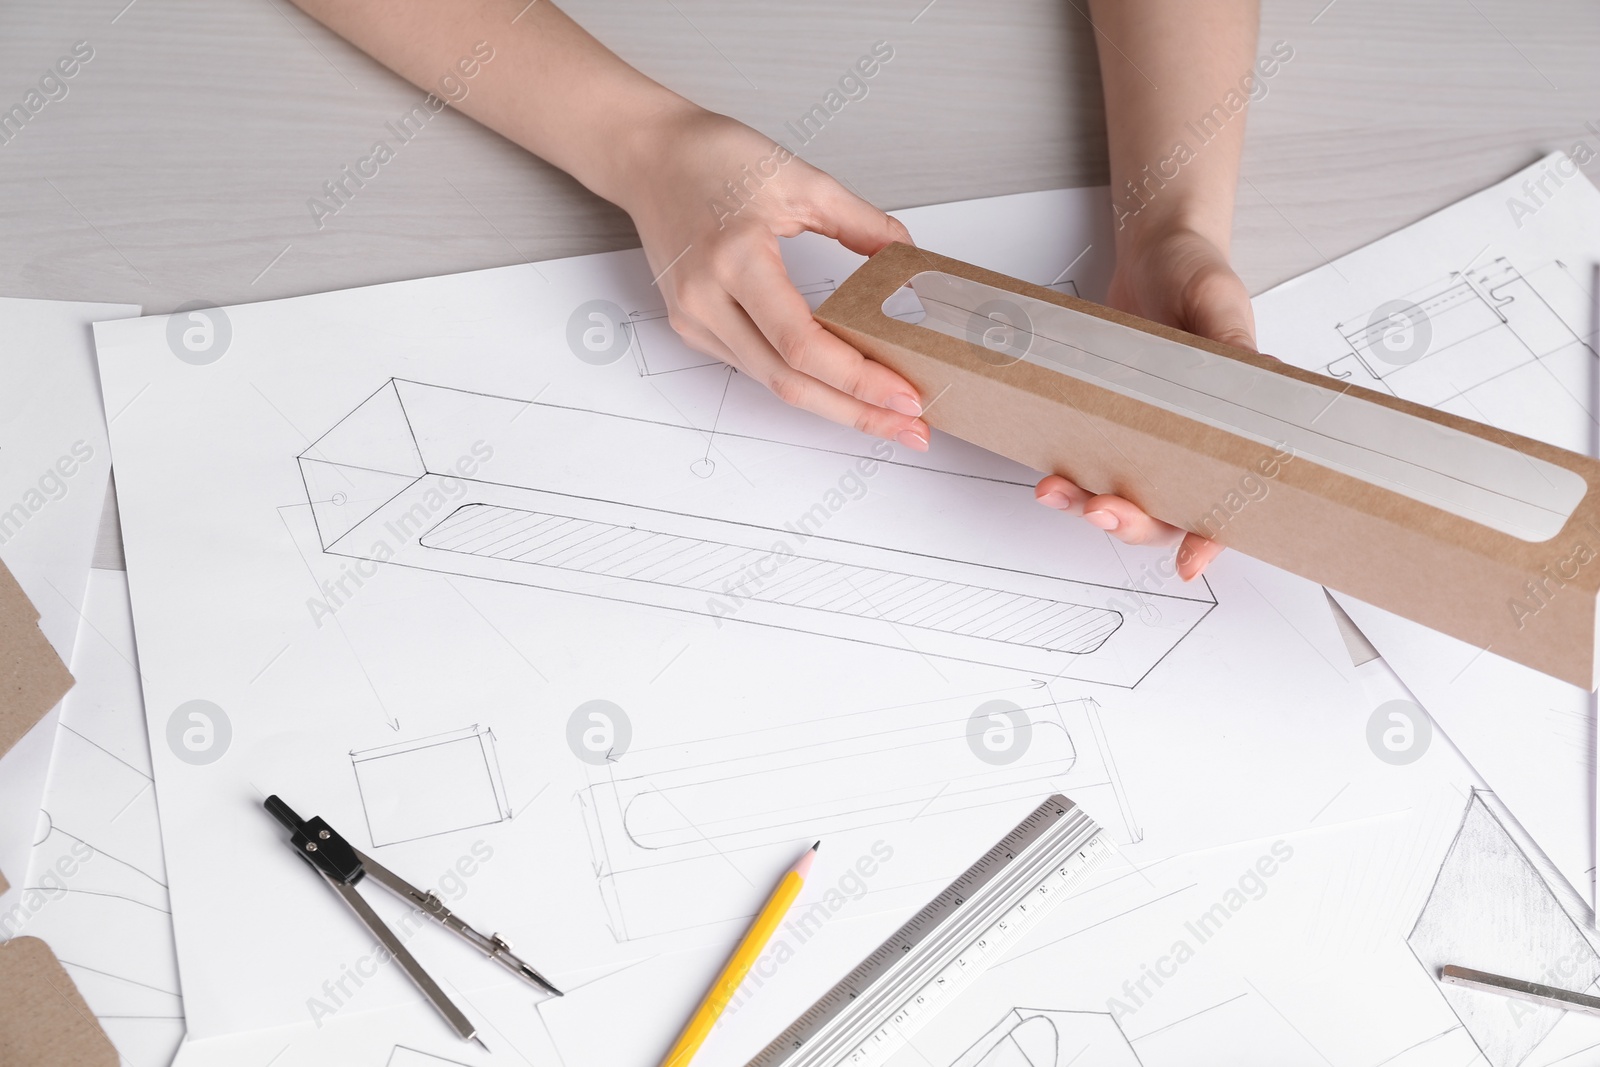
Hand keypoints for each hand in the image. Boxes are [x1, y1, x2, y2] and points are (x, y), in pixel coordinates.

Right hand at [614, 106, 929, 450]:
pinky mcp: (694, 327)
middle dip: (856, 412)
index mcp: (734, 258)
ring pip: (772, 383)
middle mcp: (706, 300)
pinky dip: (803, 381)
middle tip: (912, 429)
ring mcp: (695, 320)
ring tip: (886, 414)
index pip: (801, 344)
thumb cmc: (711, 157)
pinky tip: (841, 385)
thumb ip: (861, 222)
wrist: (648, 158)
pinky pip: (756, 365)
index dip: (857, 378)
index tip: (905, 395)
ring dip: (834, 403)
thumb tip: (908, 259)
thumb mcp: (799, 178)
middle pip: (788, 382)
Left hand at [1034, 225, 1256, 579]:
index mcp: (1233, 421)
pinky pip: (1090, 460)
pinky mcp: (1106, 417)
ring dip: (1088, 505)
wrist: (1155, 246)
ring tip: (1057, 491)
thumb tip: (1255, 377)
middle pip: (1166, 512)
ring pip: (1122, 495)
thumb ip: (1232, 343)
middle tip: (1102, 510)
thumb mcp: (1219, 300)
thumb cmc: (1197, 270)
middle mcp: (1188, 436)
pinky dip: (1069, 473)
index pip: (1229, 495)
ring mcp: (1145, 430)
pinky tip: (1048, 472)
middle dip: (1132, 524)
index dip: (1211, 536)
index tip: (1192, 560)